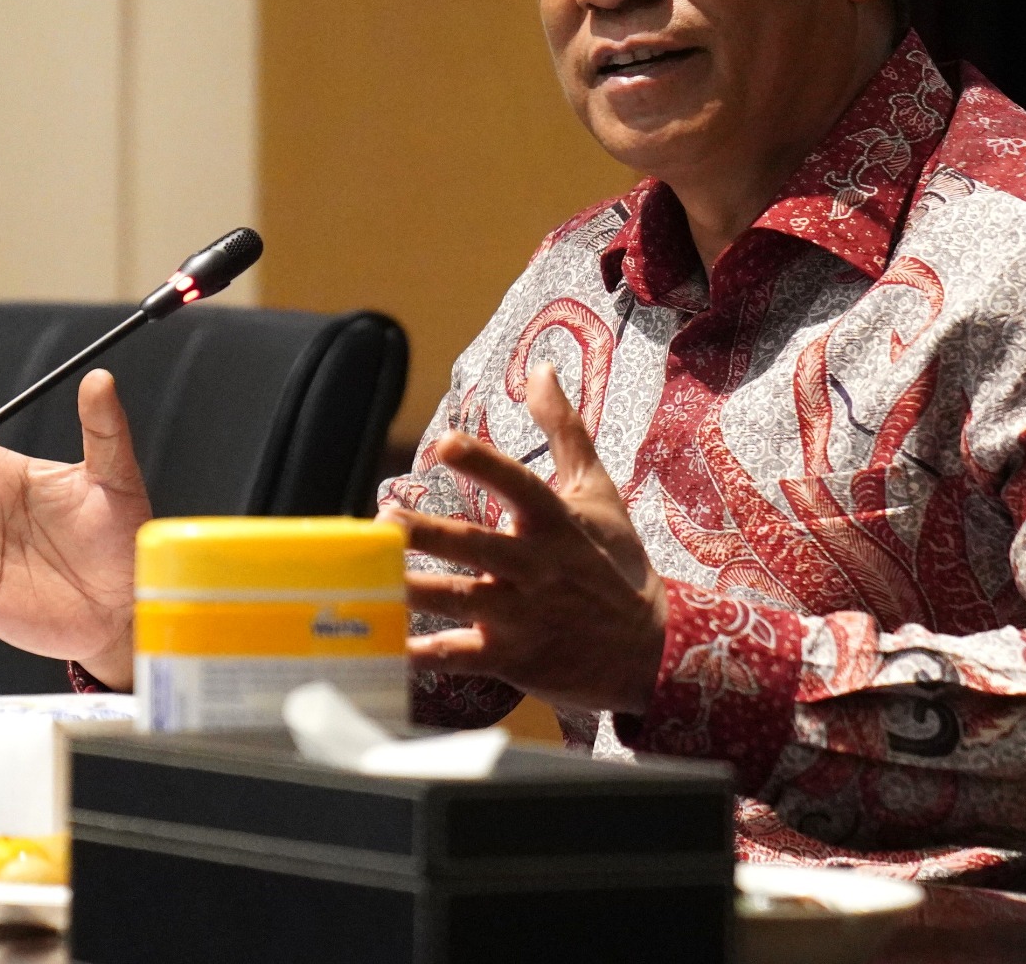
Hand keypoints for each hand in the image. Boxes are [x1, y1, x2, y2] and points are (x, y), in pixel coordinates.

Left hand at [385, 362, 667, 715]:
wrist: (653, 650)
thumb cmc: (616, 563)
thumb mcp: (598, 492)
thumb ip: (564, 430)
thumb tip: (541, 367)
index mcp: (555, 524)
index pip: (518, 485)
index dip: (483, 464)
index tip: (444, 443)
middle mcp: (537, 568)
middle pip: (477, 547)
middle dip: (430, 535)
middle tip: (385, 519)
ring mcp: (524, 616)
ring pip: (461, 600)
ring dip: (416, 591)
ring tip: (372, 578)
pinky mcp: (512, 657)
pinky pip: (460, 656)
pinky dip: (422, 655)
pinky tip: (386, 649)